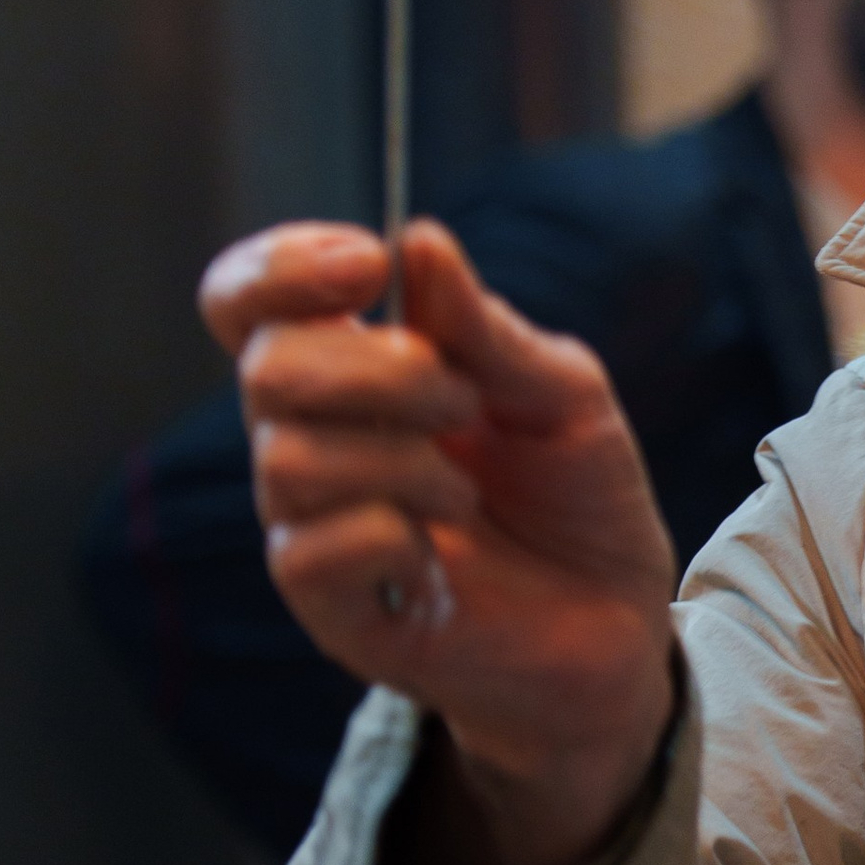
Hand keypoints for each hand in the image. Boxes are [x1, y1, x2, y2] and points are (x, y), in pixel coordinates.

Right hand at [201, 217, 678, 864]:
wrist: (614, 624)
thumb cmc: (576, 499)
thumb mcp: (562, 393)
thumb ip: (487, 328)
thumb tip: (417, 239)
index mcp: (352, 371)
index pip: (250, 300)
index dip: (281, 267)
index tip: (367, 263)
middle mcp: (310, 439)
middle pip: (267, 365)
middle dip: (380, 370)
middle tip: (463, 402)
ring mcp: (309, 524)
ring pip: (290, 457)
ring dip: (402, 460)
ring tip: (465, 493)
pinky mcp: (327, 605)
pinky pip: (316, 547)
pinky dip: (393, 536)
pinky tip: (438, 556)